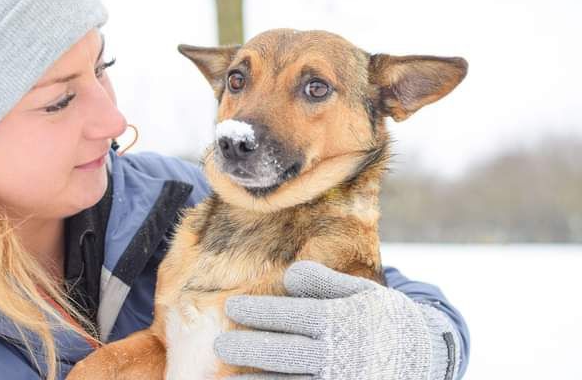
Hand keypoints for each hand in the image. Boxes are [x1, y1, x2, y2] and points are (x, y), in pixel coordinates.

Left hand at [214, 261, 459, 379]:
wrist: (425, 355)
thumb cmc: (385, 318)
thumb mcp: (362, 291)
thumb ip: (325, 282)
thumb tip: (289, 275)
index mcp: (342, 321)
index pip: (292, 316)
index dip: (259, 312)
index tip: (232, 308)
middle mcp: (339, 354)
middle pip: (285, 352)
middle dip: (249, 348)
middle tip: (219, 346)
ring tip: (227, 379)